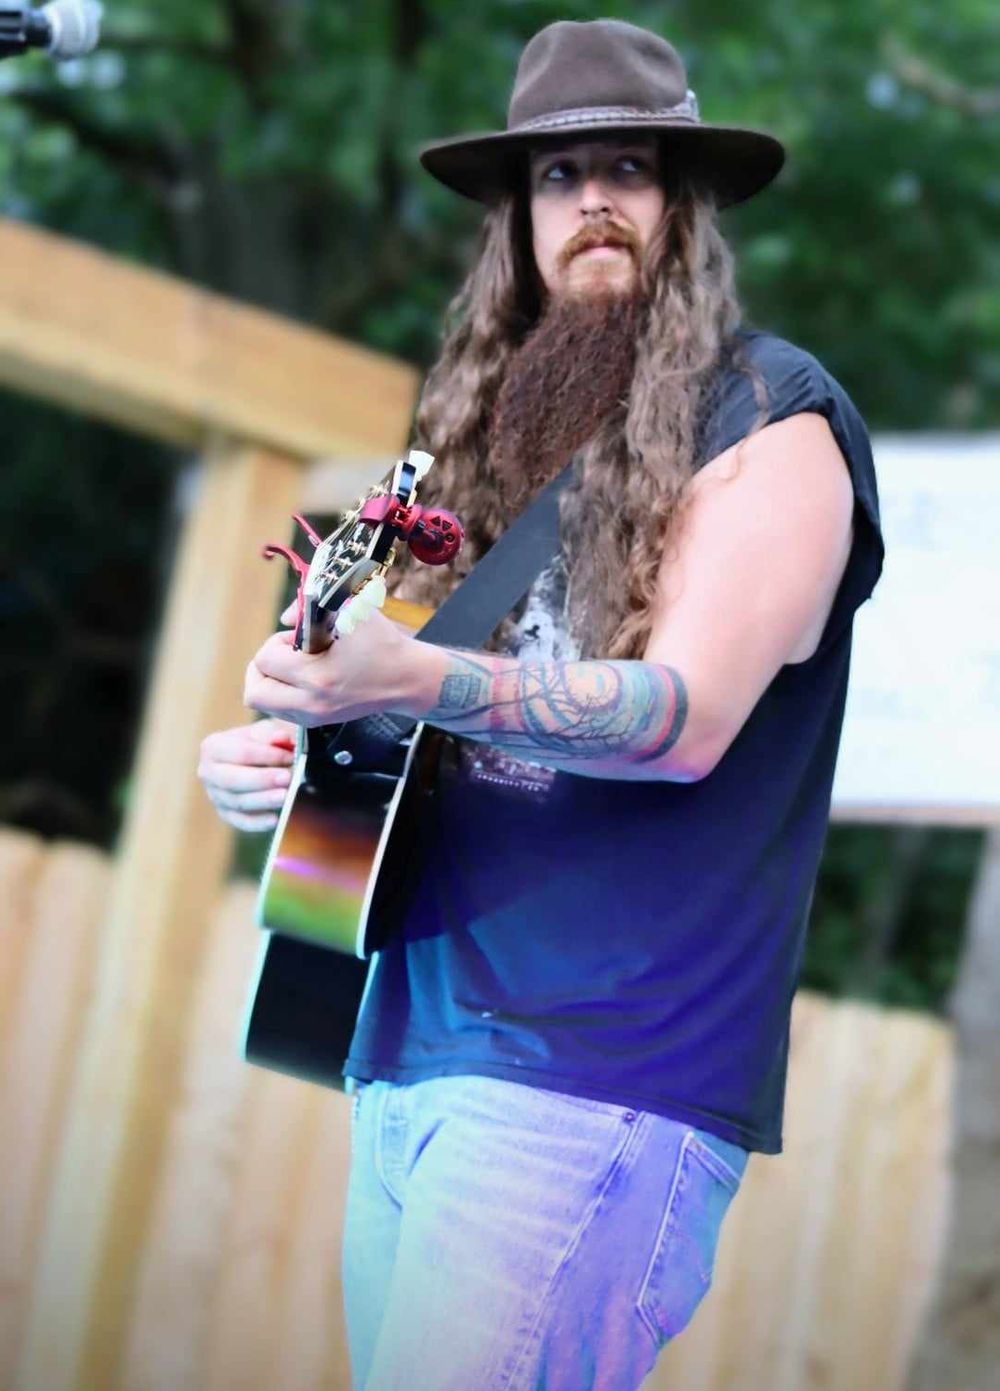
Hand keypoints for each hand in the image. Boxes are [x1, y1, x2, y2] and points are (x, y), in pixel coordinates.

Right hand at [198, 717, 296, 831]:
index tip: (291, 757)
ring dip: (263, 800)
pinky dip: (257, 822)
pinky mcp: (226, 813)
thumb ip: (275, 734)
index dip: (267, 755)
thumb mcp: (268, 732)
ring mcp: (214, 795)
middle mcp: (208, 772)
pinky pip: (240, 821)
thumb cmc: (263, 742)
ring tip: (286, 797)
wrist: (259, 759)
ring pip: (237, 802)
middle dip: (262, 779)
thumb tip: (282, 739)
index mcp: (212, 747)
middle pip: (232, 780)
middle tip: (287, 778)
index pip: (241, 752)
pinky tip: (275, 820)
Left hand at [243, 605, 438, 727]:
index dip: (276, 642)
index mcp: (319, 677)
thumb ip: (310, 608)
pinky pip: (279, 710)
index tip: (298, 637)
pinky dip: (280, 693)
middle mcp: (312, 703)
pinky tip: (302, 678)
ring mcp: (314, 717)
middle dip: (262, 667)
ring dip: (269, 681)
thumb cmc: (383, 644)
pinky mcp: (317, 723)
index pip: (266, 660)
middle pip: (254, 692)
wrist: (407, 680)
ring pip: (263, 703)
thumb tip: (284, 618)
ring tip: (293, 666)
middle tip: (283, 654)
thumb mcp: (352, 612)